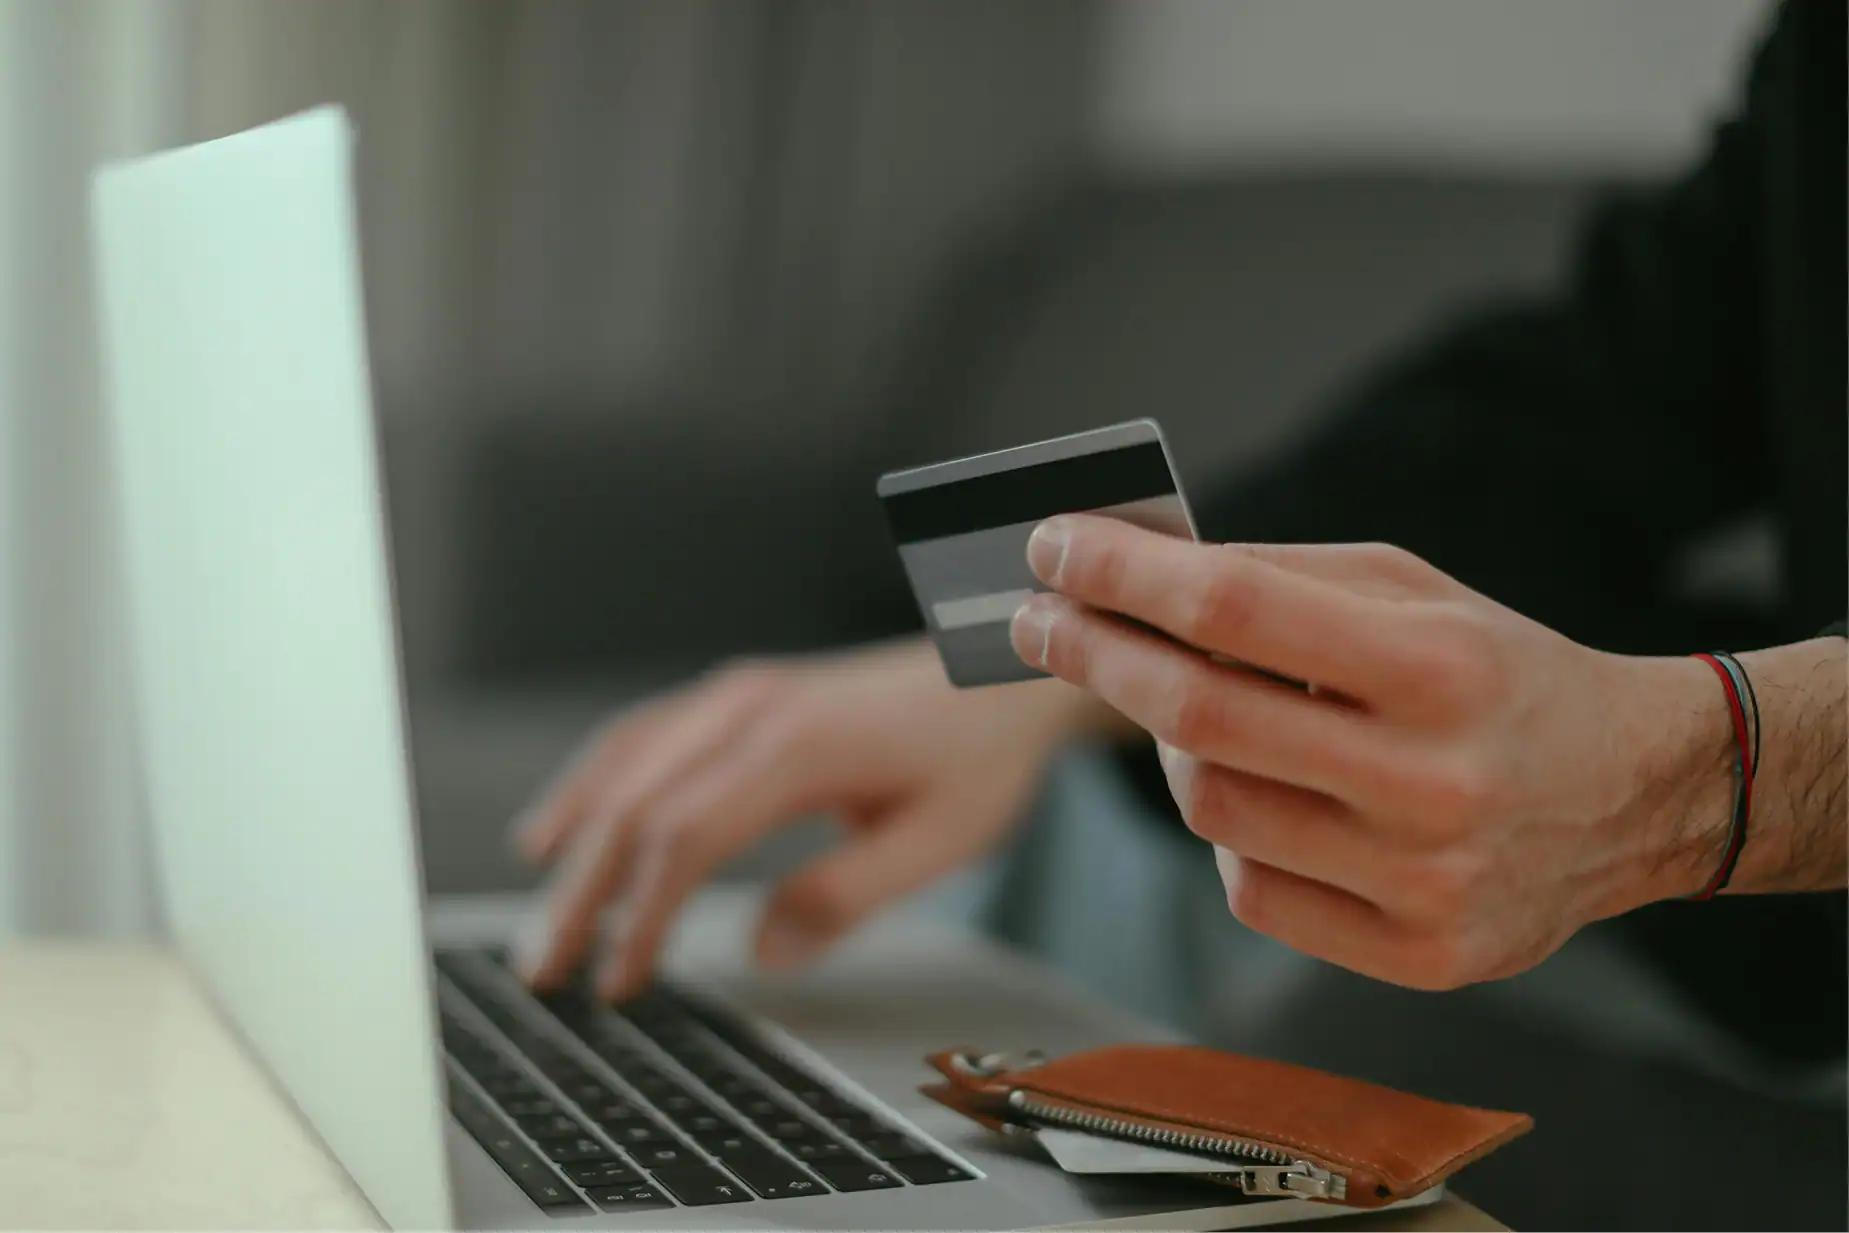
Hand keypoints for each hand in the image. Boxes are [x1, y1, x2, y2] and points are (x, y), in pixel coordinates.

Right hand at [513, 638, 1109, 997]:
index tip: (620, 979)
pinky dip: (592, 783)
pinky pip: (642, 733)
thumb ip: (849, 895)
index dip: (641, 914)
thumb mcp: (941, 839)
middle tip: (546, 969)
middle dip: (581, 892)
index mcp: (800, 746)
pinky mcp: (739, 696)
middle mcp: (753, 707)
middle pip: (635, 800)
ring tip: (541, 917)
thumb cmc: (978, 751)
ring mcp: (740, 694)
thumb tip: (763, 949)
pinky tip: (562, 827)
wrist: (1000, 672)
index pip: (687, 835)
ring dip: (572, 839)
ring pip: (624, 761)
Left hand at [1009, 514, 1743, 989]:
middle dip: (1093, 656)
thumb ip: (1277, 579)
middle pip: (1199, 718)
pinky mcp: (1415, 956)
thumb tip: (1131, 576)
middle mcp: (1435, 782)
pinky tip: (1261, 790)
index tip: (1054, 550)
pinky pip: (1248, 886)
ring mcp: (1423, 883)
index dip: (1124, 576)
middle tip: (1039, 621)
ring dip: (1168, 747)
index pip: (1234, 611)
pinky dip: (1231, 828)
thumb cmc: (1500, 675)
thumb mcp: (1414, 591)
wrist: (1631, 794)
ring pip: (1210, 809)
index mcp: (1440, 667)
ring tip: (1183, 705)